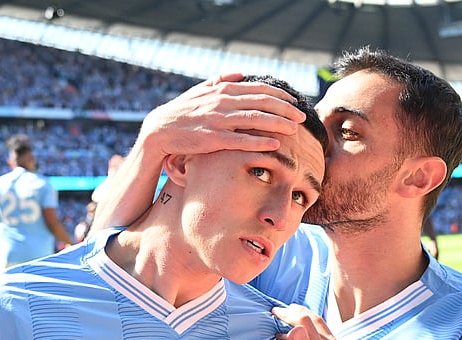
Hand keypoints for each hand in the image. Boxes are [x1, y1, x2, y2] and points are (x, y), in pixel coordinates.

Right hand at [138, 74, 304, 156]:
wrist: (159, 131)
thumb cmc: (182, 112)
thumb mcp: (200, 90)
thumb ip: (221, 80)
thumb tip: (240, 73)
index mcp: (224, 89)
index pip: (259, 89)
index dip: (280, 95)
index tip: (295, 102)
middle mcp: (223, 102)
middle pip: (263, 103)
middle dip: (286, 109)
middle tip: (301, 116)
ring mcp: (218, 120)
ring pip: (255, 119)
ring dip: (278, 123)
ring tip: (295, 129)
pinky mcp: (213, 139)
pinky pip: (241, 140)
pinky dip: (259, 141)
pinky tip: (275, 144)